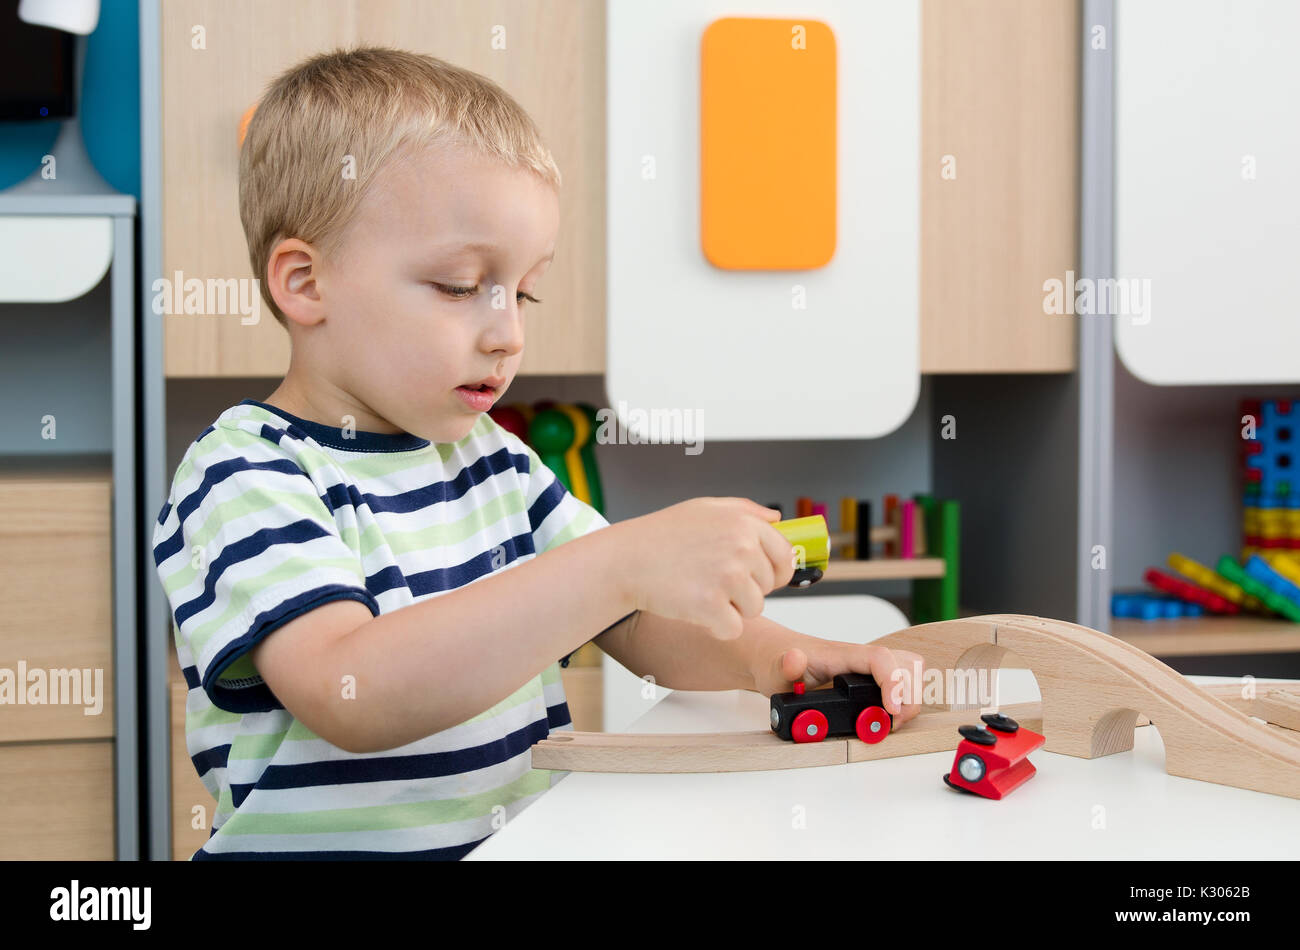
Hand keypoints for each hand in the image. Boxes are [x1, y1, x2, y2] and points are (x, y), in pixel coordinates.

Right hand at [619, 497, 795, 639]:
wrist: (626, 560)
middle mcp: (741, 548)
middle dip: (746, 590)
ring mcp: (728, 577)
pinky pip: (733, 629)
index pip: (784, 556)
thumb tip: (778, 520)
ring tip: (701, 592)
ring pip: (754, 610)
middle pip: (768, 586)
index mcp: (744, 523)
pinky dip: (716, 627)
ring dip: (731, 609)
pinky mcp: (711, 606)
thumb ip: (746, 511)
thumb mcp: (705, 508)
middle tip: (712, 580)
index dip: (774, 572)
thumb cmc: (663, 535)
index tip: (759, 578)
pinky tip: (696, 610)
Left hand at [752, 637, 926, 725]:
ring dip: (911, 695)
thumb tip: (794, 659)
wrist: (774, 655)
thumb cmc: (777, 663)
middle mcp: (860, 658)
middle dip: (907, 697)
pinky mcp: (870, 676)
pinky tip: (892, 714)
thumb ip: (784, 666)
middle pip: (904, 664)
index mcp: (841, 655)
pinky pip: (903, 676)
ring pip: (909, 667)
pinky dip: (907, 694)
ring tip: (892, 720)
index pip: (880, 659)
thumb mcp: (774, 670)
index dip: (894, 683)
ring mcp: (868, 666)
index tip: (892, 711)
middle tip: (891, 724)